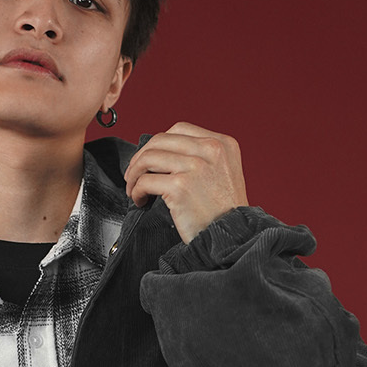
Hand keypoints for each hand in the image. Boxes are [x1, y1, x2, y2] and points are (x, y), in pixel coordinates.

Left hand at [122, 122, 246, 240]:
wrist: (233, 236)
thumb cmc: (224, 211)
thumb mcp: (224, 171)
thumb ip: (202, 156)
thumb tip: (163, 152)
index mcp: (222, 143)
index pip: (179, 129)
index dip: (158, 143)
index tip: (149, 158)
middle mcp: (210, 150)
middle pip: (160, 140)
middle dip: (140, 157)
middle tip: (133, 173)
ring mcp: (195, 166)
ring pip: (148, 158)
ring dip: (134, 174)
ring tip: (134, 188)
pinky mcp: (180, 186)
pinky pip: (145, 181)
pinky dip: (136, 190)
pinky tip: (140, 200)